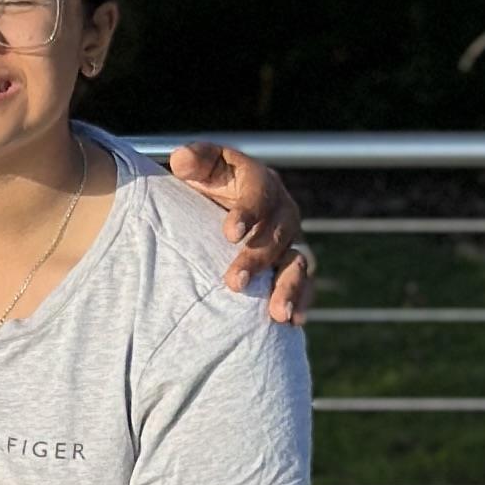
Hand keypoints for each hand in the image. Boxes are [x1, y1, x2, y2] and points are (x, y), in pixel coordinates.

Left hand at [167, 142, 310, 324]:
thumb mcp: (199, 167)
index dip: (248, 213)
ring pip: (298, 263)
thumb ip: (192, 161)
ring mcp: (290, 240)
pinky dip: (300, 302)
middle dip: (257, 259)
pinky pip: (303, 285)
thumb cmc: (206, 183)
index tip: (230, 233)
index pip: (260, 194)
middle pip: (278, 234)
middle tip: (234, 282)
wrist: (218, 204)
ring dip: (289, 288)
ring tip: (276, 313)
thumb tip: (181, 161)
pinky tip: (291, 323)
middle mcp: (282, 210)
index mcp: (261, 181)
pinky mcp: (290, 265)